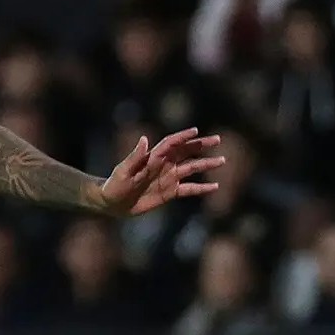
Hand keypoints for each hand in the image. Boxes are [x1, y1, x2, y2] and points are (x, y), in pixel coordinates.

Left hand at [98, 128, 223, 215]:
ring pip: (192, 168)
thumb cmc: (114, 185)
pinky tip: (215, 187)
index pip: (171, 144)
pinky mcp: (171, 192)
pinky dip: (202, 188)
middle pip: (186, 152)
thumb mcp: (123, 171)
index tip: (196, 131)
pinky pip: (190, 189)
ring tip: (222, 160)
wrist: (112, 203)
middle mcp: (164, 165)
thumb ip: (135, 156)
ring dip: (207, 164)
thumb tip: (145, 140)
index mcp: (153, 158)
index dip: (183, 137)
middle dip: (201, 145)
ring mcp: (169, 178)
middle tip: (218, 139)